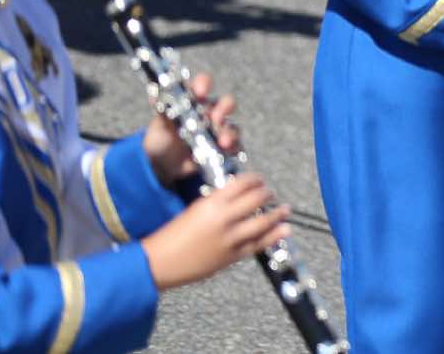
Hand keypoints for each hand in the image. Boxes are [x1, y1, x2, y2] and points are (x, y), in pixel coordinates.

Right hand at [141, 174, 289, 290]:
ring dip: (278, 214)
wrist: (158, 263)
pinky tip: (284, 230)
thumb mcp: (195, 210)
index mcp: (211, 203)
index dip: (255, 180)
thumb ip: (218, 204)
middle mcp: (223, 218)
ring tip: (285, 210)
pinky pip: (258, 244)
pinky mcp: (231, 257)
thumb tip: (240, 199)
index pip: (243, 183)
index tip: (259, 180)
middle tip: (270, 193)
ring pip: (263, 222)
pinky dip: (274, 236)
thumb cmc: (172, 236)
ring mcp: (230, 239)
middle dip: (267, 194)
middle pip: (257, 199)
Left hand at [144, 73, 238, 185]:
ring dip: (229, 133)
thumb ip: (162, 111)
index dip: (204, 84)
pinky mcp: (223, 148)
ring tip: (223, 142)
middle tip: (216, 117)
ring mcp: (218, 131)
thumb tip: (155, 95)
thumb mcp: (158, 125)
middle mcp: (210, 112)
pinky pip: (234, 146)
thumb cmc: (162, 137)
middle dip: (225, 107)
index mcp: (194, 101)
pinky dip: (233, 148)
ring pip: (231, 126)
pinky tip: (227, 152)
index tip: (201, 91)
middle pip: (226, 103)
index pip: (202, 85)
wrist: (163, 164)